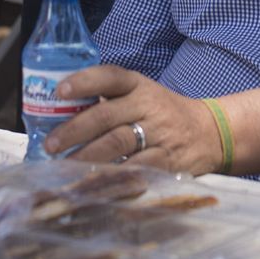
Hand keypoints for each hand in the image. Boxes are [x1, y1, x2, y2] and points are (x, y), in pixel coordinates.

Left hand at [45, 65, 223, 174]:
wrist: (209, 132)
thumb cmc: (163, 113)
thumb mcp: (142, 95)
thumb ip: (110, 100)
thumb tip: (60, 113)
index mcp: (138, 85)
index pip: (110, 76)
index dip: (84, 81)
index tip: (59, 91)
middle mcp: (148, 105)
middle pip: (106, 115)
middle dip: (74, 130)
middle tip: (50, 144)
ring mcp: (159, 133)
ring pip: (118, 143)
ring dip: (87, 156)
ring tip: (64, 166)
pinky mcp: (167, 159)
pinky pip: (137, 169)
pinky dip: (114, 176)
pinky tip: (95, 182)